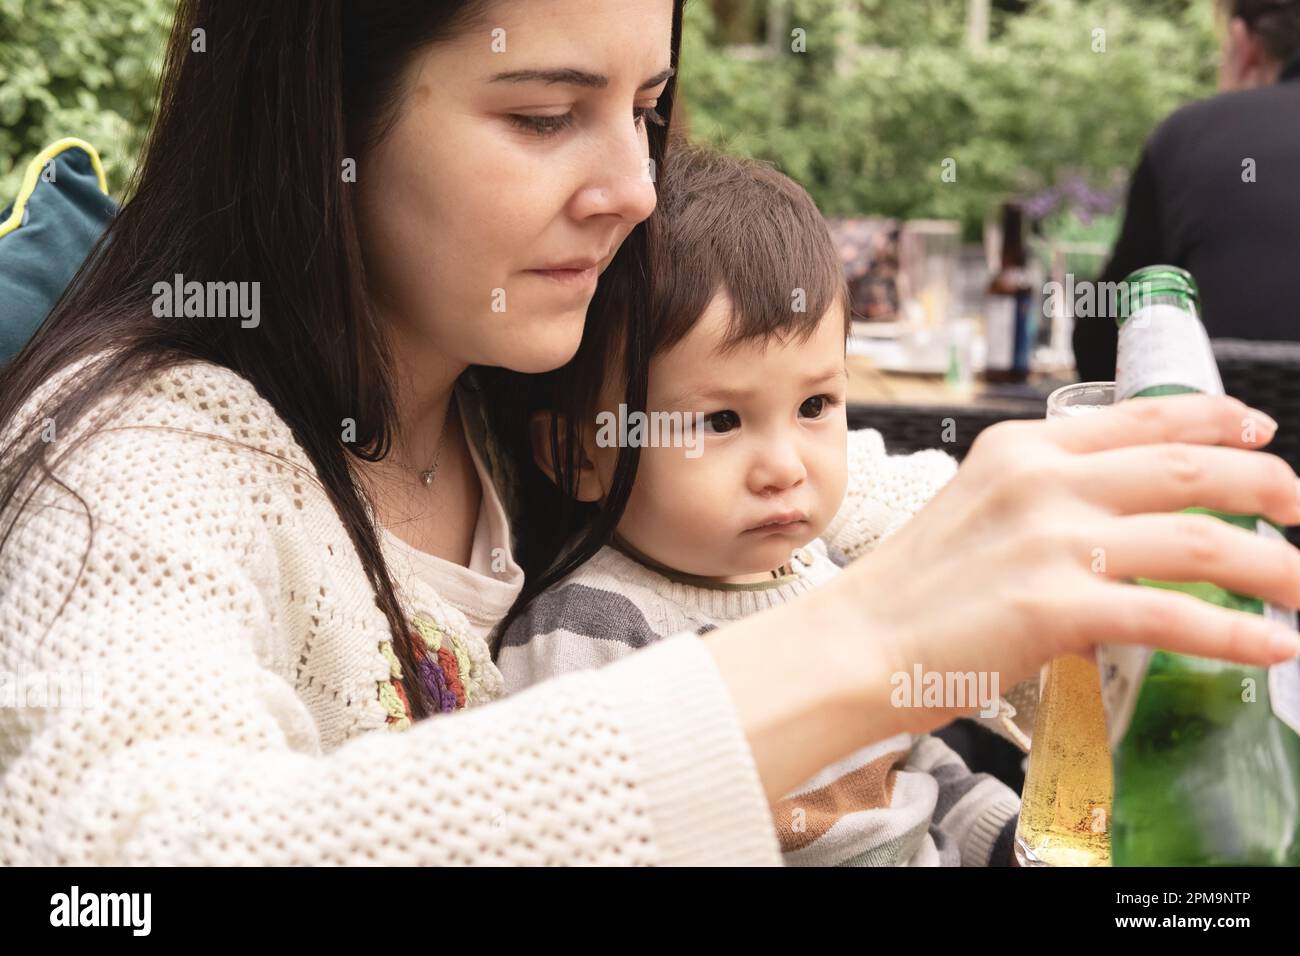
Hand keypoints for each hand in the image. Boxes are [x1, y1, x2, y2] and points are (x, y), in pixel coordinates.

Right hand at [831, 393, 1299, 734]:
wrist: (854, 644)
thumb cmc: (909, 592)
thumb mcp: (975, 510)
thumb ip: (1044, 501)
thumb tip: (1120, 527)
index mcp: (1021, 448)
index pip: (1142, 417)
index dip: (1215, 421)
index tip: (1258, 431)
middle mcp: (1042, 480)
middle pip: (1188, 469)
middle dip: (1267, 486)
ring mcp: (1050, 541)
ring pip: (1199, 539)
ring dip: (1275, 566)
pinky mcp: (1056, 607)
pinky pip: (1173, 615)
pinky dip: (1236, 632)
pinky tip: (1274, 644)